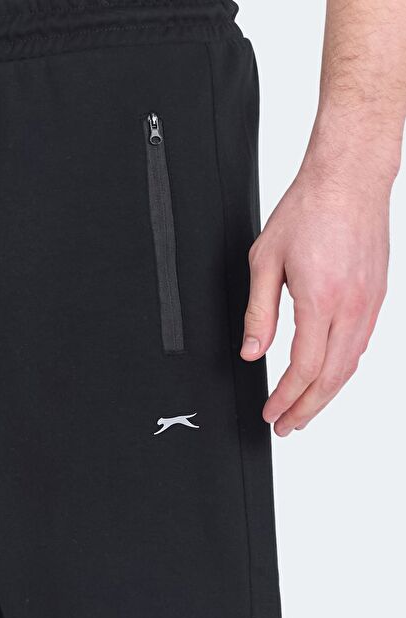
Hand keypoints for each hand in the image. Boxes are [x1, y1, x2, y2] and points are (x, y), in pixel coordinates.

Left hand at [241, 154, 391, 436]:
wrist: (349, 179)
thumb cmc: (309, 210)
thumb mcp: (265, 261)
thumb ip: (259, 313)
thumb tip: (252, 352)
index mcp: (320, 300)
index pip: (303, 368)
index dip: (286, 399)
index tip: (271, 414)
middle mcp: (351, 307)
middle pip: (330, 378)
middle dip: (307, 409)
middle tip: (287, 427)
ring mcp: (369, 304)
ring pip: (350, 367)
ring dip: (326, 395)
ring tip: (305, 411)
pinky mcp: (376, 297)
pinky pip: (360, 346)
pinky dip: (342, 371)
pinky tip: (328, 377)